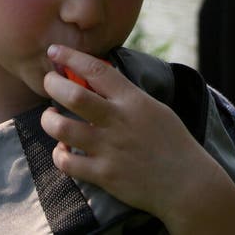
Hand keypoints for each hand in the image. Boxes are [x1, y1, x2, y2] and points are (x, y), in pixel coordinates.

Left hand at [41, 45, 208, 224]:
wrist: (187, 184)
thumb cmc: (172, 141)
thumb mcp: (152, 107)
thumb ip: (126, 94)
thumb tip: (99, 78)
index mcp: (131, 99)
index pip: (96, 69)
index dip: (71, 57)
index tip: (54, 51)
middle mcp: (117, 120)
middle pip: (73, 95)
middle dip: (53, 84)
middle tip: (48, 82)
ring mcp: (109, 148)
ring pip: (63, 129)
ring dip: (49, 120)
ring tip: (49, 116)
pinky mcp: (104, 175)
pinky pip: (68, 164)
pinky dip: (59, 155)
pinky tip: (62, 151)